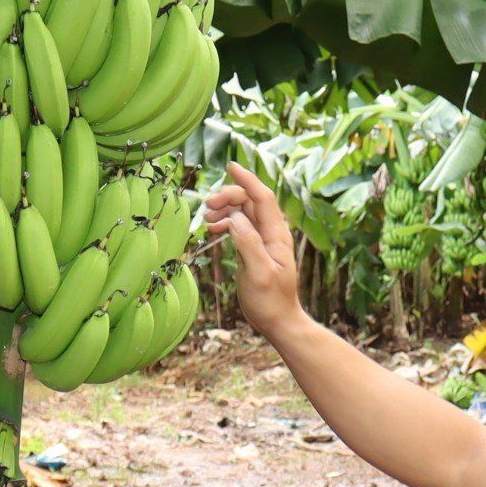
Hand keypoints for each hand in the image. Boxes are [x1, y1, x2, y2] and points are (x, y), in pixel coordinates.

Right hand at [202, 162, 303, 340]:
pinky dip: (225, 223)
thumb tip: (234, 219)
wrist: (278, 321)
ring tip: (207, 221)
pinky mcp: (254, 248)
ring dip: (225, 210)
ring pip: (243, 212)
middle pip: (250, 201)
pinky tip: (213, 230)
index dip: (247, 180)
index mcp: (276, 235)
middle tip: (207, 208)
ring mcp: (263, 240)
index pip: (263, 197)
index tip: (231, 166)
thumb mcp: (258, 273)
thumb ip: (247, 244)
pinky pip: (239, 226)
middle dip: (228, 197)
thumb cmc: (270, 301)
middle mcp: (271, 232)